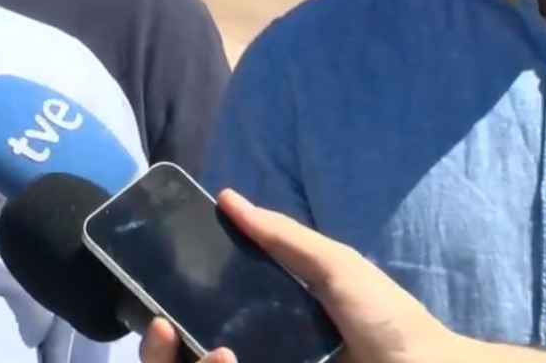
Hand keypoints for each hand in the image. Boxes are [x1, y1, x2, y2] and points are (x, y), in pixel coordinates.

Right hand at [138, 190, 465, 362]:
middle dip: (161, 353)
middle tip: (165, 333)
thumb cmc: (390, 321)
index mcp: (265, 324)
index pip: (198, 324)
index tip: (156, 310)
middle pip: (189, 357)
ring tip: (219, 357)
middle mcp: (260, 355)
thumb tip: (228, 199)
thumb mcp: (337, 269)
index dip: (167, 322)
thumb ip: (284, 238)